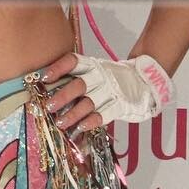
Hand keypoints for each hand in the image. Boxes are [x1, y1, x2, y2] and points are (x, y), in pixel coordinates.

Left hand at [38, 52, 174, 134]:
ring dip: (73, 114)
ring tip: (60, 122)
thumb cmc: (111, 79)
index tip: (44, 77)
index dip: (58, 68)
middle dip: (62, 96)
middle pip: (79, 85)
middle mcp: (101, 76)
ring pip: (89, 102)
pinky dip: (92, 121)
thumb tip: (46, 88)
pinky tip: (81, 127)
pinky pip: (104, 114)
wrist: (144, 81)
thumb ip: (77, 77)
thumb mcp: (96, 71)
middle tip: (48, 106)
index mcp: (92, 65)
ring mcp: (111, 91)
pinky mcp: (121, 105)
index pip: (73, 62)